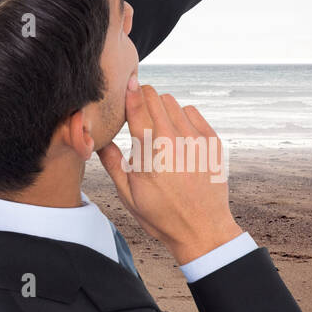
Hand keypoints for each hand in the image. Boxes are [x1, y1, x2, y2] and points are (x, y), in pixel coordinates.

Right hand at [98, 79, 242, 265]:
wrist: (203, 231)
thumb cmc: (162, 215)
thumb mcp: (128, 194)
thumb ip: (112, 163)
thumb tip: (98, 140)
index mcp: (150, 152)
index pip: (137, 108)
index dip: (130, 91)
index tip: (127, 80)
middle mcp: (174, 141)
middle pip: (155, 98)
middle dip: (143, 97)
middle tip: (137, 106)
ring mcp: (197, 140)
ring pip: (173, 102)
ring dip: (161, 107)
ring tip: (156, 124)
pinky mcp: (212, 142)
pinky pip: (193, 112)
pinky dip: (182, 116)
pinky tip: (176, 132)